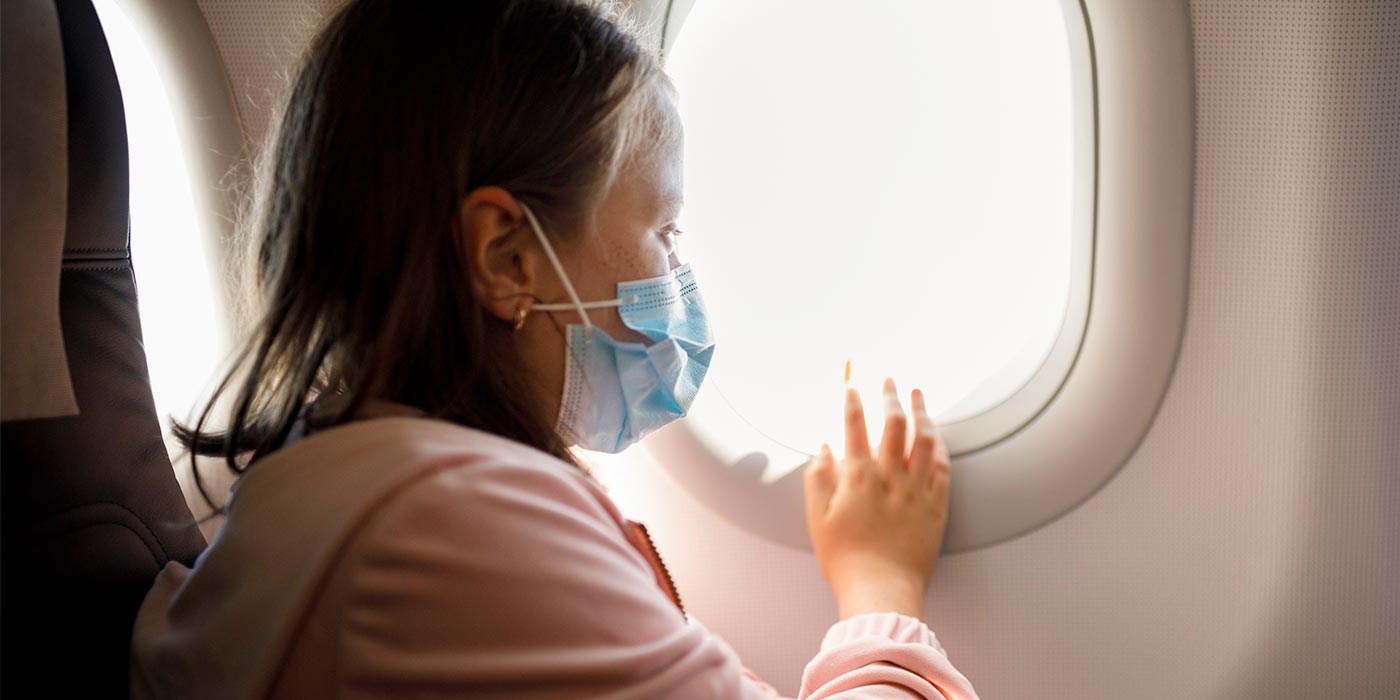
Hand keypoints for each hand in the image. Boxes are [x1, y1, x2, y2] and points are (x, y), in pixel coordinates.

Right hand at [803, 378, 951, 619]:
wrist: (881, 590)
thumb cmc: (845, 558)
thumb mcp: (817, 518)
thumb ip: (818, 478)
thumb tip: (824, 447)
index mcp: (857, 476)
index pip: (854, 424)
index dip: (852, 398)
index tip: (851, 382)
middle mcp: (890, 476)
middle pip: (893, 421)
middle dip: (890, 394)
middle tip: (889, 378)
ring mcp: (917, 489)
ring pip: (924, 438)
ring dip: (922, 411)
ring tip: (919, 394)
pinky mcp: (937, 505)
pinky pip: (943, 466)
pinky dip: (939, 445)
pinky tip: (936, 435)